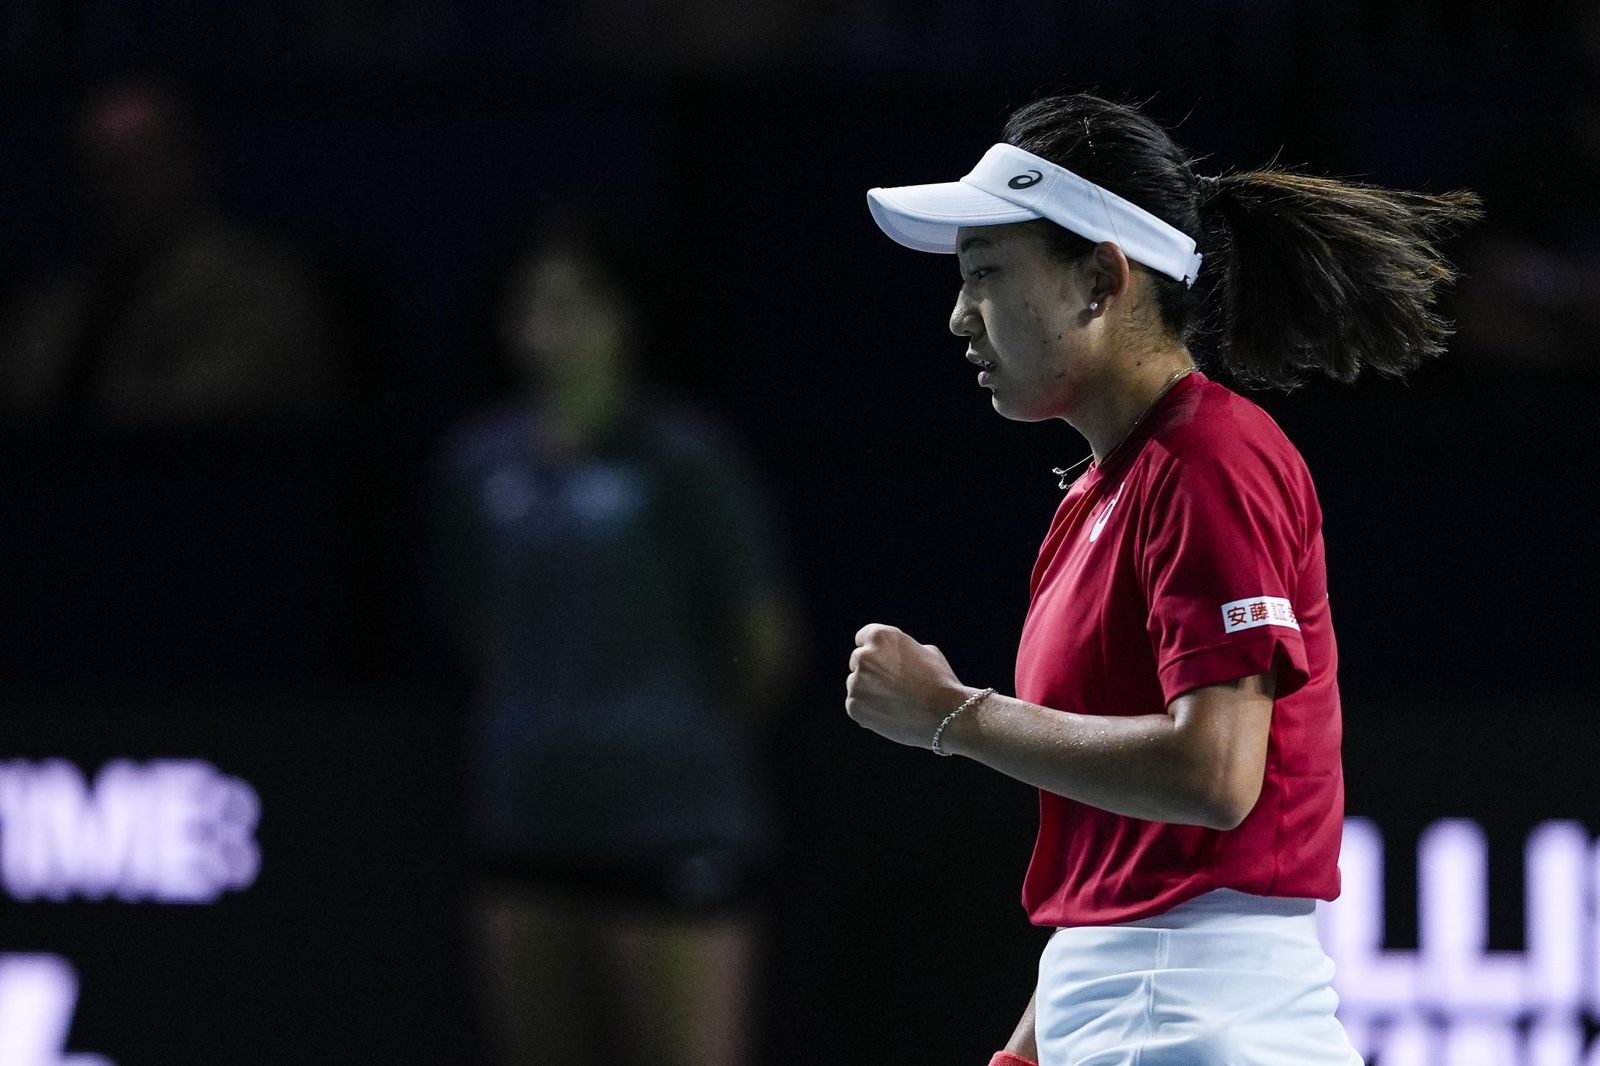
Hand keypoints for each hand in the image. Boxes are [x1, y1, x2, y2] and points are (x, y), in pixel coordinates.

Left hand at [845, 623, 968, 748]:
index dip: (875, 650)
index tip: (882, 661)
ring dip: (869, 691)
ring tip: (895, 703)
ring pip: (856, 685)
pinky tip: (890, 715)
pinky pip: (856, 706)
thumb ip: (903, 649)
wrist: (945, 714)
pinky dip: (868, 711)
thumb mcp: (926, 651)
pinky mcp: (853, 706)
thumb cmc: (940, 681)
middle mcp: (864, 656)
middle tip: (891, 686)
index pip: (863, 638)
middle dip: (871, 672)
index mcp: (880, 636)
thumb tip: (894, 654)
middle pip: (858, 662)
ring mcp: (856, 682)